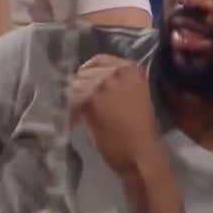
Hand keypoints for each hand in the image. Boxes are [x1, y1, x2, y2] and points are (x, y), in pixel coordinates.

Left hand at [69, 55, 162, 175]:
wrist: (142, 153)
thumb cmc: (142, 131)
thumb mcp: (137, 97)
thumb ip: (118, 84)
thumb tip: (91, 82)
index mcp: (131, 69)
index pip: (99, 60)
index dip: (89, 72)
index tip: (86, 84)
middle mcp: (116, 72)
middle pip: (84, 73)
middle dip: (80, 89)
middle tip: (81, 107)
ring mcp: (102, 84)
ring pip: (74, 87)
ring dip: (73, 101)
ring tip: (78, 116)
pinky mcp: (89, 100)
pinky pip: (71, 101)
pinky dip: (71, 113)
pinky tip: (76, 123)